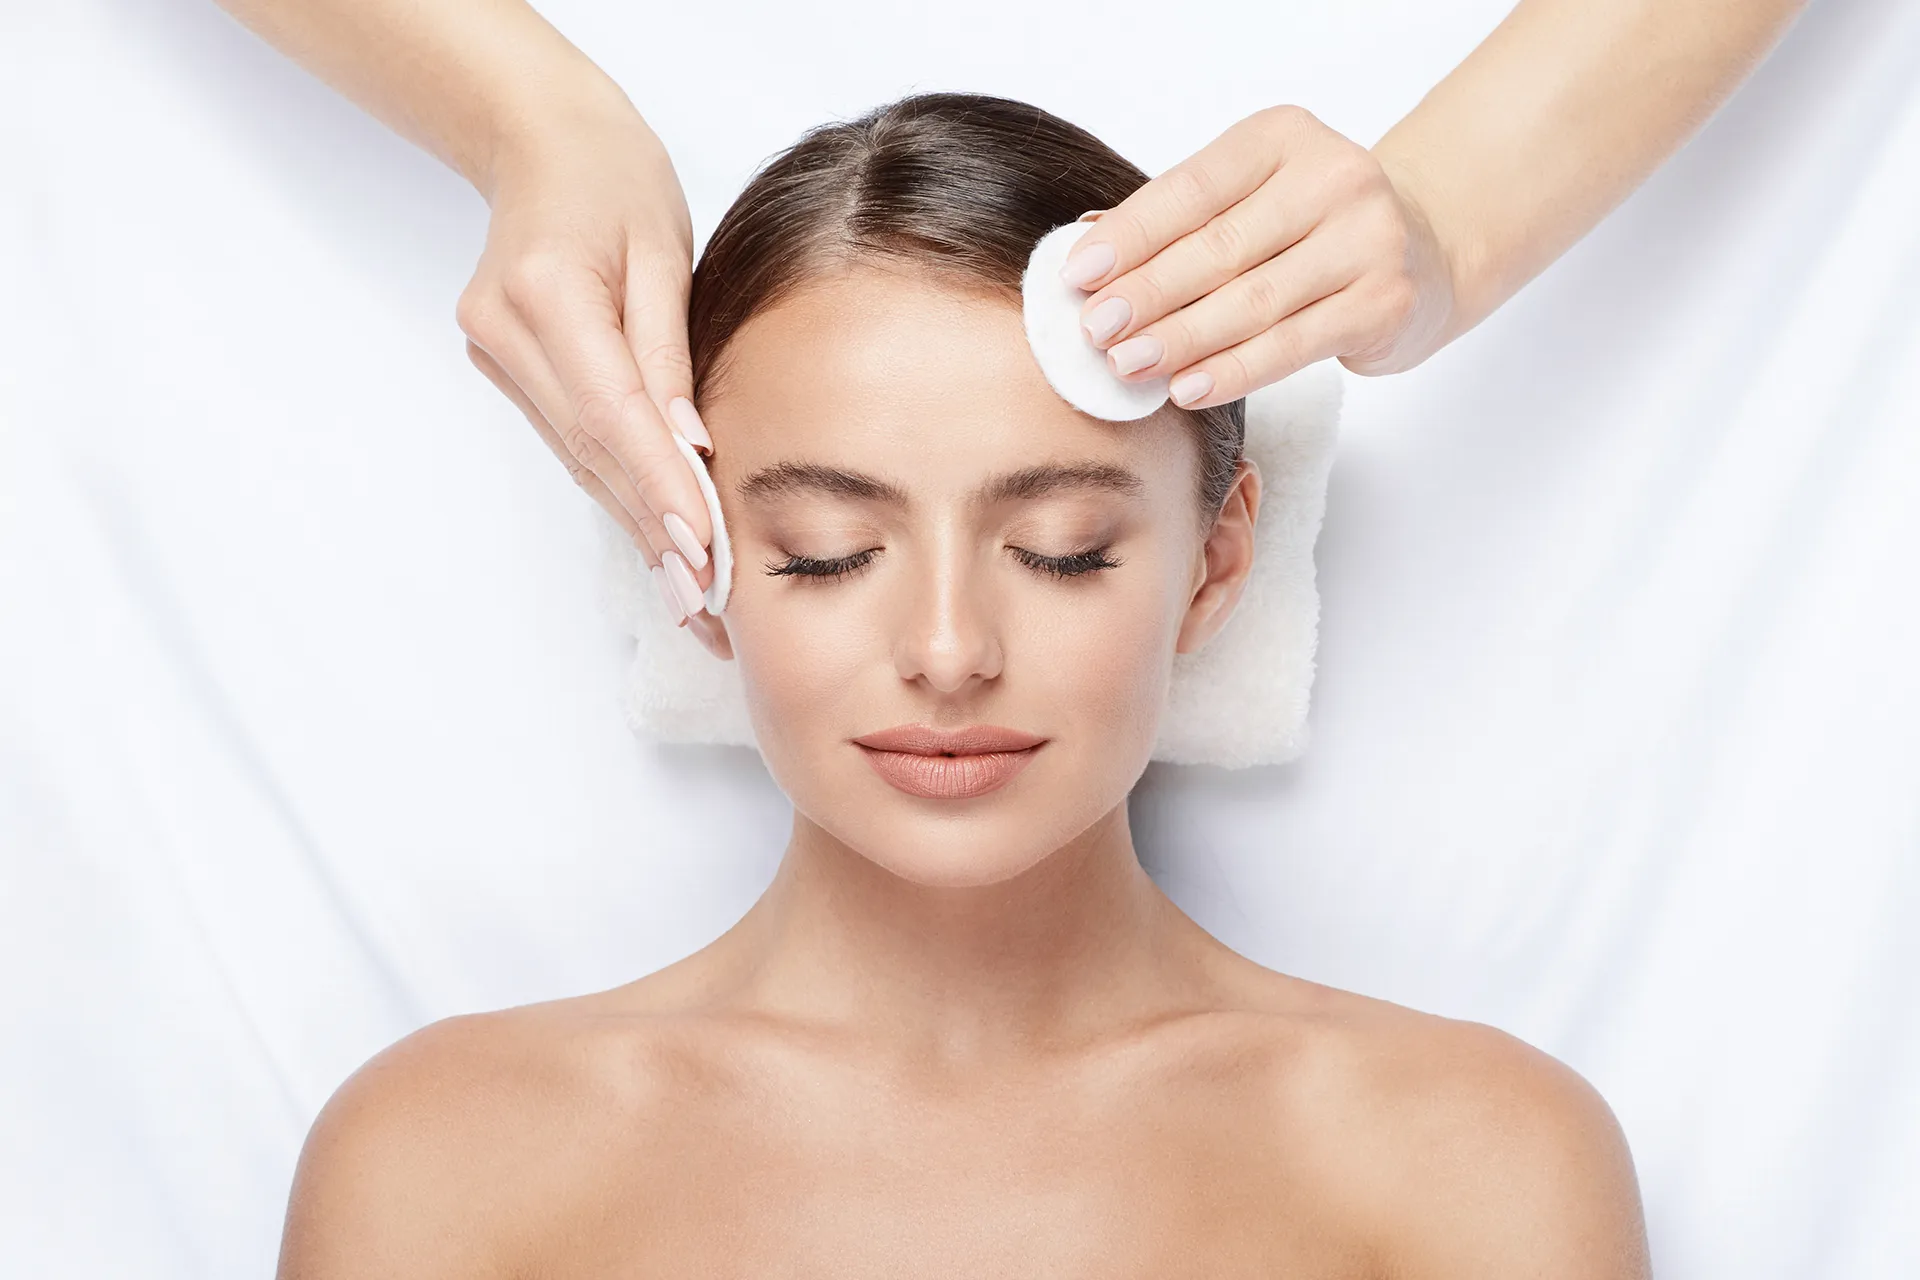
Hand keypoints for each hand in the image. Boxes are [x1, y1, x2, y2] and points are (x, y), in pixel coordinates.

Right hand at [454, 85, 727, 655]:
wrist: (540, 142)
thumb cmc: (615, 180)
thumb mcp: (663, 252)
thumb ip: (670, 353)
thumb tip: (692, 449)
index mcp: (546, 291)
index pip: (612, 412)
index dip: (658, 488)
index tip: (702, 549)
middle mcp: (505, 331)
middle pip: (593, 452)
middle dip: (657, 531)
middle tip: (709, 607)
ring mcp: (496, 354)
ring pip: (581, 459)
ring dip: (639, 528)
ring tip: (693, 600)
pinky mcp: (504, 367)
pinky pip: (574, 442)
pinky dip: (620, 490)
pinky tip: (659, 540)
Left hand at [1060, 106, 1456, 408]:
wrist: (1424, 248)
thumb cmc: (1311, 226)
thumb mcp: (1250, 198)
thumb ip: (1180, 221)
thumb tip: (1088, 254)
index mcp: (1283, 137)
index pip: (1191, 189)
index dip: (1130, 236)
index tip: (1078, 275)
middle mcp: (1333, 178)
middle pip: (1218, 248)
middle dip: (1147, 295)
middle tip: (1094, 331)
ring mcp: (1367, 239)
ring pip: (1251, 301)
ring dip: (1181, 339)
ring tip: (1128, 365)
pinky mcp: (1384, 302)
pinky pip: (1291, 346)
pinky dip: (1232, 371)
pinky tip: (1187, 388)